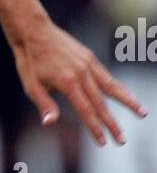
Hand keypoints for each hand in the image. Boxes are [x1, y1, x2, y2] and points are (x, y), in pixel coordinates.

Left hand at [11, 18, 146, 145]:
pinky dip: (117, 87)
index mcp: (67, 82)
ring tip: (142, 112)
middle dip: (112, 123)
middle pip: (101, 103)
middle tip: (122, 140)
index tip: (103, 142)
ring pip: (112, 87)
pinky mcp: (89, 57)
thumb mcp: (31, 86)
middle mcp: (82, 73)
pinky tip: (124, 95)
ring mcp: (88, 63)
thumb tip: (49, 123)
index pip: (85, 110)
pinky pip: (106, 76)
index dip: (95, 128)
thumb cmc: (29, 61)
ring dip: (128, 101)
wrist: (34, 31)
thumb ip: (44, 105)